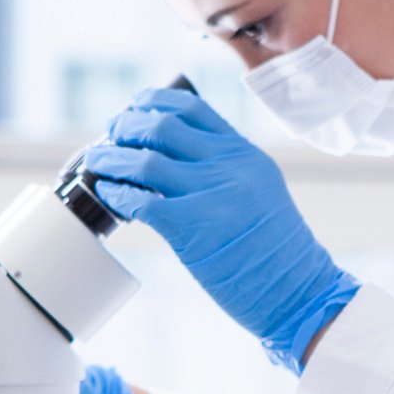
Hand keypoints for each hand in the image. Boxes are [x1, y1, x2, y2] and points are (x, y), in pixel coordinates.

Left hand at [83, 87, 358, 370]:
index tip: (135, 106)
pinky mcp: (192, 228)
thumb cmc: (276, 250)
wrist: (297, 291)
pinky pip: (141, 201)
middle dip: (126, 127)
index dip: (154, 102)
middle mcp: (228, 167)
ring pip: (144, 161)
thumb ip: (226, 168)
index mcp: (244, 154)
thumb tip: (174, 156)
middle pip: (161, 127)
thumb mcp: (261, 190)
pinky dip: (117, 194)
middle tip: (110, 136)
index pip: (192, 108)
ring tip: (95, 162)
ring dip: (110, 159)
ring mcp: (211, 195)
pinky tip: (107, 194)